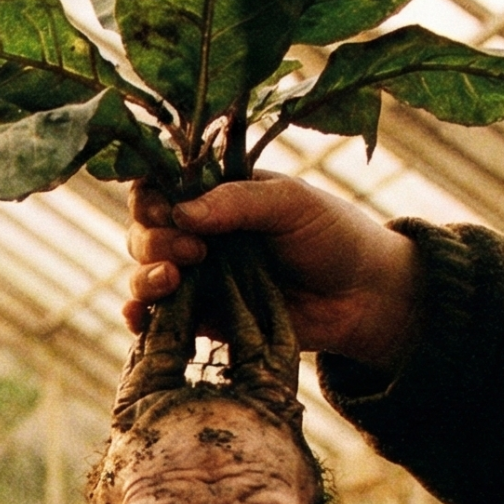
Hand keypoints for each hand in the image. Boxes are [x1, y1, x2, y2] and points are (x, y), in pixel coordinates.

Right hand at [124, 175, 422, 368]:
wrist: (364, 298)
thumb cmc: (334, 236)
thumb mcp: (291, 203)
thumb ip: (237, 201)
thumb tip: (180, 213)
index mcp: (215, 193)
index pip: (158, 185)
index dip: (149, 196)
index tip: (165, 208)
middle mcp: (198, 233)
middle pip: (143, 230)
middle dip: (154, 240)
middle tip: (194, 251)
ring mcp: (197, 277)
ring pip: (142, 273)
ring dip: (144, 276)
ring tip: (173, 282)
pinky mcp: (202, 318)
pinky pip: (156, 317)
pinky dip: (139, 316)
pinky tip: (139, 316)